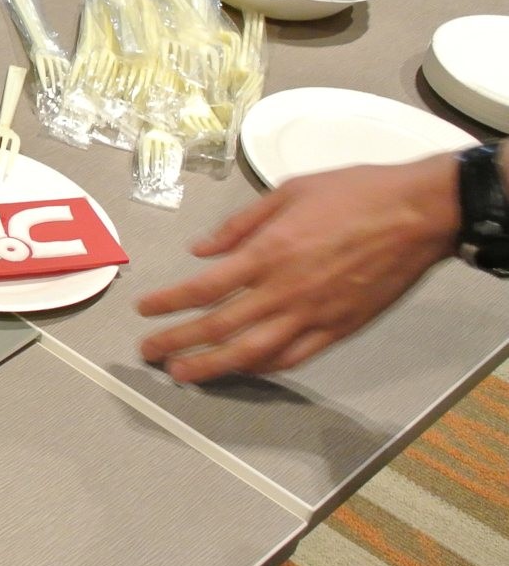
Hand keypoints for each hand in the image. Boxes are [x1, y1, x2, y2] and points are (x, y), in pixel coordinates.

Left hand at [135, 157, 460, 382]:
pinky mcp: (340, 328)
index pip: (203, 288)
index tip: (145, 310)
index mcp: (268, 253)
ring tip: (185, 374)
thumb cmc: (358, 194)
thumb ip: (240, 224)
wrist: (420, 212)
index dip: (168, 303)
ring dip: (213, 367)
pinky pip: (295, 357)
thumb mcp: (287, 191)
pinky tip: (245, 369)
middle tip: (150, 352)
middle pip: (218, 327)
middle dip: (177, 343)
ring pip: (253, 353)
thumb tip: (202, 249)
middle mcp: (285, 290)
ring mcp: (314, 314)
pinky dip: (264, 367)